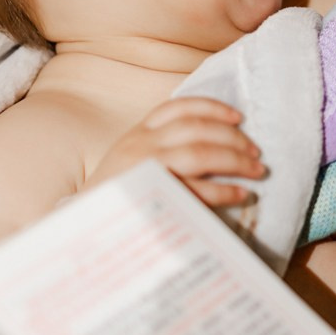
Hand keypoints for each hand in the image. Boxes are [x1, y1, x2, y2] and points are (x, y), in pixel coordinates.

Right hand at [88, 98, 265, 207]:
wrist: (79, 227)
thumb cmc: (114, 196)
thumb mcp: (131, 162)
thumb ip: (161, 148)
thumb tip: (213, 146)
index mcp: (138, 133)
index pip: (179, 107)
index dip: (213, 108)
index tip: (238, 117)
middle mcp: (141, 145)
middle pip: (198, 129)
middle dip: (233, 138)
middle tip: (256, 152)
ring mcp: (146, 169)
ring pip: (200, 154)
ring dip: (236, 161)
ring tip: (256, 171)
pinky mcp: (152, 196)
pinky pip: (196, 189)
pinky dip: (224, 191)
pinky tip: (241, 195)